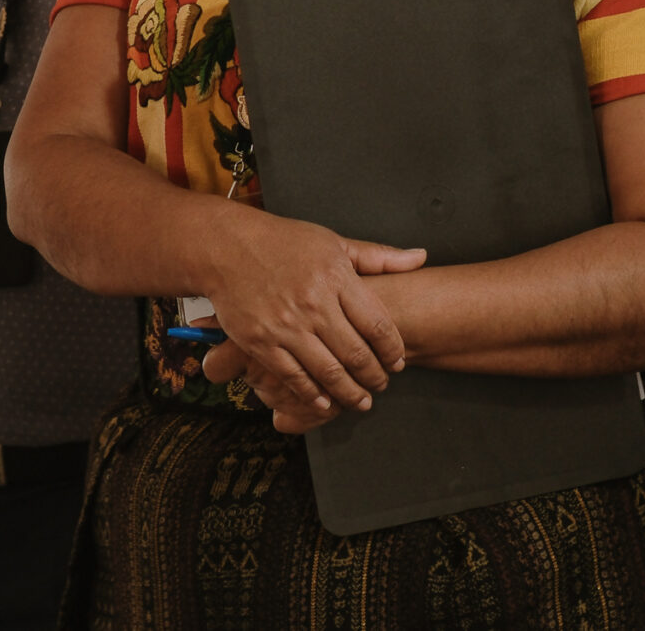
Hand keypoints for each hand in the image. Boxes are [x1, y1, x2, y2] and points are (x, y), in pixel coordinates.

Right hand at [199, 213, 423, 421]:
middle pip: (358, 355)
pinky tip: (326, 402)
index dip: (394, 350)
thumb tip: (420, 257)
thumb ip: (377, 256)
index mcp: (335, 278)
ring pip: (329, 373)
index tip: (398, 361)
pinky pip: (295, 378)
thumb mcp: (332, 242)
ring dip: (351, 394)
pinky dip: (314, 396)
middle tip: (382, 384)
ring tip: (362, 401)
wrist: (225, 247)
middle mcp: (313, 304)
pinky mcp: (261, 343)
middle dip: (376, 377)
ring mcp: (286, 326)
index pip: (378, 326)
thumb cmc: (282, 242)